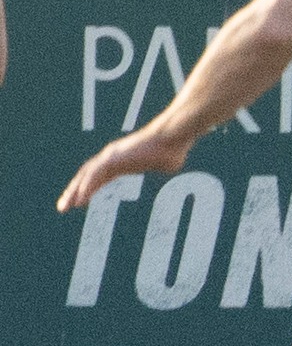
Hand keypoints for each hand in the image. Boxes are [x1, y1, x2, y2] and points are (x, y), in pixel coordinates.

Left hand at [58, 122, 190, 211]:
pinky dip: (85, 187)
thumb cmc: (174, 149)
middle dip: (74, 191)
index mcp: (122, 160)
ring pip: (86, 176)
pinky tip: (79, 200)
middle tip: (64, 207)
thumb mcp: (167, 164)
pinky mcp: (113, 157)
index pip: (98, 176)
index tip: (79, 202)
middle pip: (86, 175)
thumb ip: (162, 167)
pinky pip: (94, 175)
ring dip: (74, 192)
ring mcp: (111, 155)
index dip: (88, 189)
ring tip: (65, 207)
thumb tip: (172, 167)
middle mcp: (112, 156)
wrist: (174, 138)